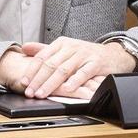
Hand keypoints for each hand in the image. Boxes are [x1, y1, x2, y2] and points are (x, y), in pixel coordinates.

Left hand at [13, 37, 136, 99]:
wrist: (114, 54)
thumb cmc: (86, 54)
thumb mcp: (65, 48)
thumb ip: (44, 49)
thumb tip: (24, 48)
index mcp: (61, 43)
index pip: (42, 57)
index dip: (31, 71)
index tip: (23, 82)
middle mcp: (71, 47)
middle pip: (50, 65)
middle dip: (38, 80)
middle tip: (30, 92)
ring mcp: (84, 55)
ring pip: (63, 70)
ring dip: (51, 84)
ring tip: (42, 93)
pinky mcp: (96, 63)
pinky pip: (83, 73)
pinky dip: (74, 81)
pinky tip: (67, 89)